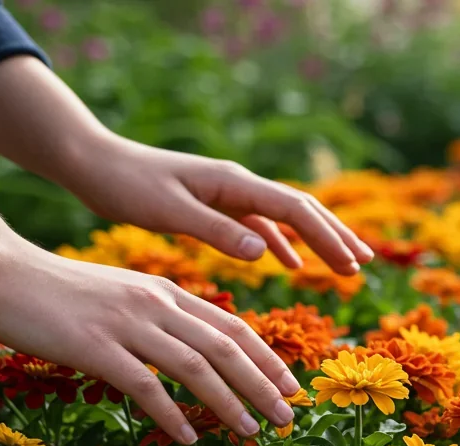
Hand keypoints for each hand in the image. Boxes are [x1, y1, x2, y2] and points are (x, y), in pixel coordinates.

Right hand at [0, 245, 299, 444]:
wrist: (0, 272)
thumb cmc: (55, 294)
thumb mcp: (118, 299)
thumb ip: (153, 321)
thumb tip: (184, 355)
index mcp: (164, 292)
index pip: (231, 326)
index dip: (266, 358)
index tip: (291, 386)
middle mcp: (155, 304)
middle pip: (226, 346)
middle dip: (263, 384)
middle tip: (289, 416)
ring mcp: (126, 324)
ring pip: (196, 365)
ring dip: (230, 402)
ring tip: (252, 432)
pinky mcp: (95, 346)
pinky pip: (145, 384)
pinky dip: (172, 413)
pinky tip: (189, 437)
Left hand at [64, 135, 374, 274]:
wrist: (93, 165)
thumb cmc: (126, 186)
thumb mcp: (170, 212)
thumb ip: (217, 232)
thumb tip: (265, 253)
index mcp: (233, 183)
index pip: (295, 209)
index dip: (328, 237)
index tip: (352, 263)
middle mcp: (238, 184)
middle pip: (301, 209)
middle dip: (335, 236)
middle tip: (365, 264)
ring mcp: (227, 195)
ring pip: (284, 218)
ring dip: (315, 240)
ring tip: (342, 266)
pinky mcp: (212, 206)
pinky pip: (258, 225)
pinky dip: (279, 243)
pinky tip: (288, 264)